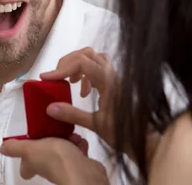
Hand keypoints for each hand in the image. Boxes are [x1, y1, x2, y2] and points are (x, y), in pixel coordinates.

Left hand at [0, 133, 107, 183]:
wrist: (81, 170)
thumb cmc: (55, 159)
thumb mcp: (30, 148)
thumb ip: (15, 147)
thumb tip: (2, 148)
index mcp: (34, 164)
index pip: (26, 166)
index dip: (26, 158)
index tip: (29, 143)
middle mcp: (48, 167)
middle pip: (46, 154)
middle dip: (51, 140)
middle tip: (53, 131)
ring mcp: (64, 165)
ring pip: (63, 149)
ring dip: (67, 139)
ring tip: (69, 134)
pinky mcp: (79, 163)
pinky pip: (78, 150)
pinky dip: (79, 144)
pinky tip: (79, 141)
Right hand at [41, 48, 162, 164]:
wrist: (144, 137)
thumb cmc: (123, 132)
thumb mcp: (96, 125)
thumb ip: (73, 115)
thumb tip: (49, 108)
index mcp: (108, 81)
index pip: (82, 62)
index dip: (62, 67)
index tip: (46, 78)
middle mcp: (112, 74)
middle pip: (87, 54)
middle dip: (68, 63)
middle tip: (58, 78)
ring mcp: (114, 77)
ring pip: (94, 57)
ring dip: (78, 65)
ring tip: (71, 82)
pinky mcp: (114, 83)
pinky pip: (98, 68)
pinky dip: (86, 73)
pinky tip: (84, 92)